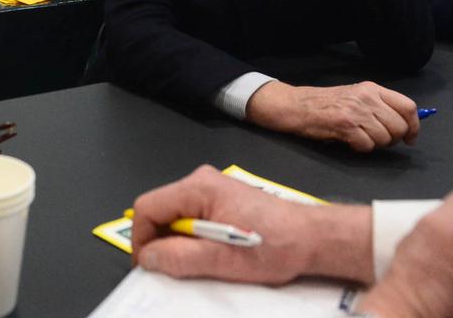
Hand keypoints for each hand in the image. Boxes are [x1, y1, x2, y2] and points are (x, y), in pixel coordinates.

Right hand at [131, 165, 372, 284]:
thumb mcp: (224, 260)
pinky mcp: (221, 199)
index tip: (148, 266)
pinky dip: (192, 238)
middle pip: (160, 210)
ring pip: (175, 216)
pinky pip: (191, 217)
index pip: (148, 207)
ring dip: (178, 242)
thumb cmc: (275, 245)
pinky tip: (212, 254)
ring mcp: (211, 188)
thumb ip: (181, 258)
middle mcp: (201, 181)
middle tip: (174, 270)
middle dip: (161, 242)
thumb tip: (148, 257)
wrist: (311, 238)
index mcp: (198, 188)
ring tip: (200, 263)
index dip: (141, 239)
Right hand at [246, 81, 418, 151]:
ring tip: (360, 138)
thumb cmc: (326, 103)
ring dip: (375, 144)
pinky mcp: (346, 125)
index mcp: (372, 89)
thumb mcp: (356, 96)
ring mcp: (356, 111)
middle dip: (392, 139)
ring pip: (384, 138)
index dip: (414, 125)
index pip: (407, 106)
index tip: (409, 137)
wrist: (296, 106)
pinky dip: (360, 148)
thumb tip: (405, 124)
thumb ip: (379, 106)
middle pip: (399, 125)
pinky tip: (350, 141)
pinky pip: (367, 146)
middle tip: (378, 139)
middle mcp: (367, 97)